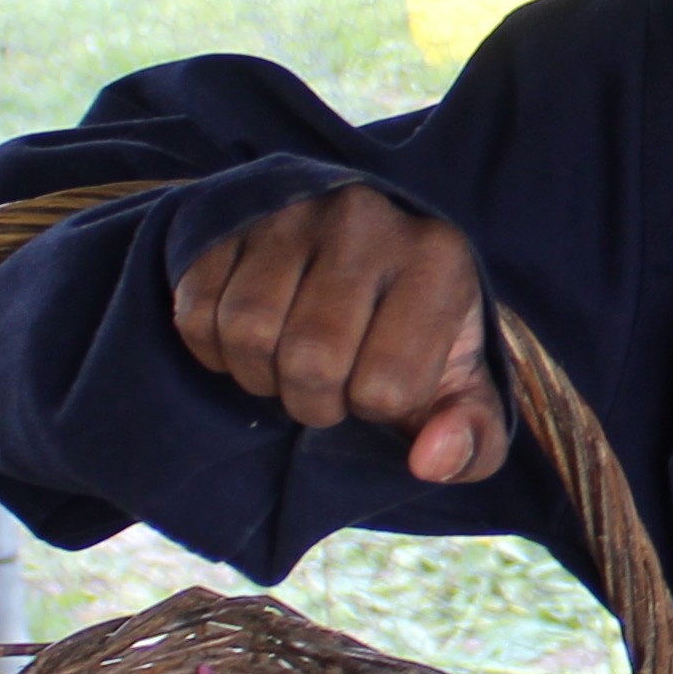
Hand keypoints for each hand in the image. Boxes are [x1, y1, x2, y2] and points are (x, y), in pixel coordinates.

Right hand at [168, 188, 509, 483]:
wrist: (357, 251)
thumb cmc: (414, 335)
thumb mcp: (461, 389)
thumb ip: (474, 438)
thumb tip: (431, 462)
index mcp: (438, 260)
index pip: (387, 388)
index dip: (374, 408)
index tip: (380, 381)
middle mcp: (366, 219)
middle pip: (310, 360)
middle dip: (312, 402)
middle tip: (326, 385)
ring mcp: (291, 211)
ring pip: (247, 333)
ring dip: (259, 376)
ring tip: (288, 361)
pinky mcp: (230, 218)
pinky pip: (198, 313)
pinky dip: (215, 350)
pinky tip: (250, 338)